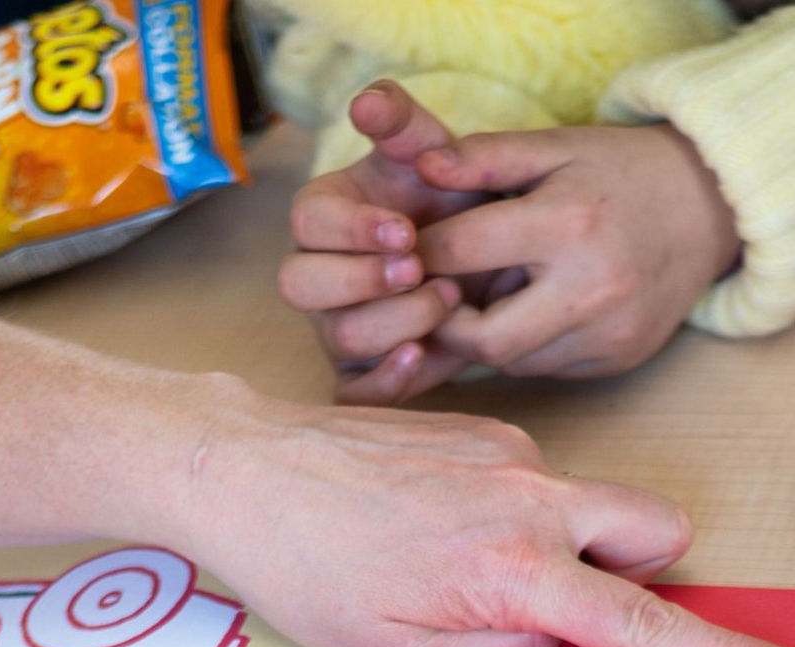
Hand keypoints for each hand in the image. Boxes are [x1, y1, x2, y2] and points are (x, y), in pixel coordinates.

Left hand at [170, 382, 794, 646]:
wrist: (247, 467)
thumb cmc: (309, 570)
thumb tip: (551, 633)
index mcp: (515, 569)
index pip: (642, 623)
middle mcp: (534, 498)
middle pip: (660, 529)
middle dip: (648, 569)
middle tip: (575, 598)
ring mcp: (515, 453)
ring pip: (594, 502)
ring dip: (568, 539)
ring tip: (459, 560)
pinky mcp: (489, 427)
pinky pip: (539, 478)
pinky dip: (515, 509)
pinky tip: (433, 521)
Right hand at [279, 80, 481, 404]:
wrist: (493, 252)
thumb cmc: (449, 198)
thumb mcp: (432, 154)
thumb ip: (402, 124)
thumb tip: (368, 102)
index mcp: (324, 219)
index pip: (307, 223)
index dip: (351, 229)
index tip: (405, 228)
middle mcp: (319, 276)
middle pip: (301, 286)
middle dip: (360, 279)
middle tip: (419, 268)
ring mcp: (338, 327)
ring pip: (338, 339)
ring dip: (393, 321)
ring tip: (449, 300)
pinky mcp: (364, 374)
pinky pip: (353, 395)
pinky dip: (384, 382)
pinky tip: (422, 356)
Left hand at [408, 123, 740, 378]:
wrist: (711, 207)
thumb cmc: (621, 171)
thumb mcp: (556, 147)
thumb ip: (484, 156)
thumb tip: (419, 170)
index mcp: (568, 223)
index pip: (461, 252)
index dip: (421, 251)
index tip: (409, 248)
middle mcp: (592, 288)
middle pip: (482, 337)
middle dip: (446, 320)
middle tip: (436, 293)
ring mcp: (611, 332)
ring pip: (513, 360)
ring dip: (488, 334)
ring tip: (490, 293)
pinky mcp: (621, 358)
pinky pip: (548, 368)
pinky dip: (528, 345)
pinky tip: (534, 309)